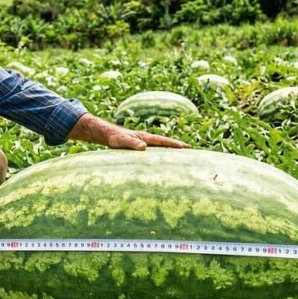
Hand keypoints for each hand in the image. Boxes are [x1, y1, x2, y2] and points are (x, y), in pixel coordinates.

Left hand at [67, 113, 189, 149]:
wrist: (106, 134)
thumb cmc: (113, 138)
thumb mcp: (121, 141)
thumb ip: (131, 143)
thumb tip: (144, 148)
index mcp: (145, 138)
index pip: (164, 141)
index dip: (175, 145)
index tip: (187, 147)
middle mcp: (147, 140)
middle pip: (165, 144)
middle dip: (177, 148)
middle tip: (191, 152)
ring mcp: (143, 144)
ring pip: (160, 148)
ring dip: (170, 153)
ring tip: (181, 159)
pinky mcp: (139, 149)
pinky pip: (153, 153)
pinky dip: (160, 156)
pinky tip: (161, 163)